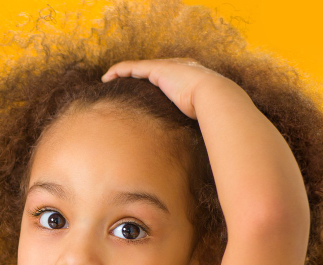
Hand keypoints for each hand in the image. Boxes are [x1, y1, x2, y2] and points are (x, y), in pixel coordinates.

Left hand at [101, 57, 238, 119]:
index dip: (147, 81)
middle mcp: (176, 67)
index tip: (136, 91)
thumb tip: (193, 141)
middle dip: (132, 74)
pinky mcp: (158, 68)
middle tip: (117, 84)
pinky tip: (107, 77)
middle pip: (148, 69)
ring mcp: (167, 66)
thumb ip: (192, 121)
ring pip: (137, 66)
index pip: (162, 77)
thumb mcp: (198, 115)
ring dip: (120, 72)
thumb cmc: (209, 111)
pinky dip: (119, 70)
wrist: (214, 96)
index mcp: (187, 77)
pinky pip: (132, 67)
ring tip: (107, 80)